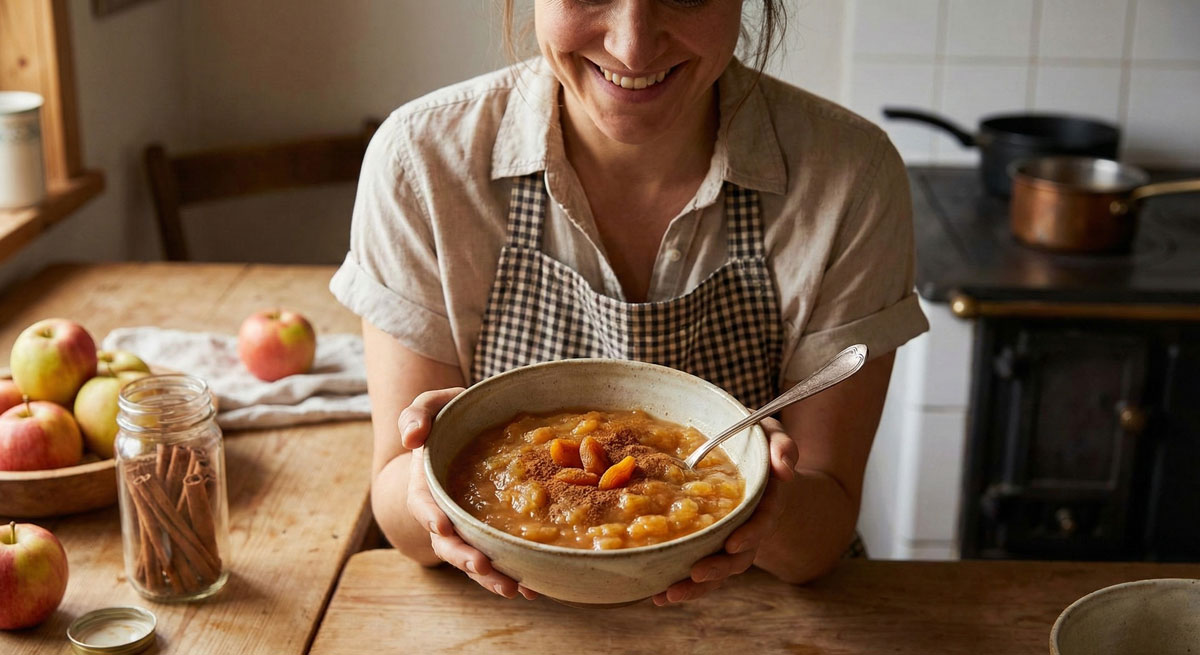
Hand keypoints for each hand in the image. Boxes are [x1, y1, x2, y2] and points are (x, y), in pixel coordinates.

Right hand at [399, 387, 537, 599]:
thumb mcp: (432, 406)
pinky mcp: (491, 533)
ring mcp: (468, 527)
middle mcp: (445, 513)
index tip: (442, 526)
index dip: (430, 516)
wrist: (469, 432)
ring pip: (475, 558)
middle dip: (464, 557)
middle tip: (482, 565)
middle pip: (449, 543)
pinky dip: (514, 573)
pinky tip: (535, 587)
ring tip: (514, 589)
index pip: (423, 505)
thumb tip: (411, 437)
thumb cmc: (450, 418)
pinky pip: (500, 557)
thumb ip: (416, 415)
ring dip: (491, 577)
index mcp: (427, 486)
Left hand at [652, 417, 797, 605]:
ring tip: (668, 594)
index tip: (734, 543)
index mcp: (766, 501)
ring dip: (696, 587)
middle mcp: (750, 528)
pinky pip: (699, 569)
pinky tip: (656, 595)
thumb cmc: (758, 446)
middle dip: (719, 568)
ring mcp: (730, 541)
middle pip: (740, 556)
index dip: (751, 533)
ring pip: (718, 571)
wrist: (751, 467)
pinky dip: (681, 584)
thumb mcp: (771, 436)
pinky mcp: (710, 546)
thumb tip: (783, 468)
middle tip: (696, 574)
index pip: (763, 520)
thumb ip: (781, 445)